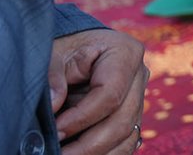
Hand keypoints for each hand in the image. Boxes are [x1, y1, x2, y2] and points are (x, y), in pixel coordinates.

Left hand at [49, 28, 148, 153]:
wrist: (76, 49)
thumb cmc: (65, 49)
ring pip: (127, 136)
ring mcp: (139, 97)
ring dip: (97, 153)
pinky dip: (105, 154)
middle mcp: (139, 76)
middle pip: (122, 121)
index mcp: (125, 53)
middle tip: (58, 154)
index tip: (55, 130)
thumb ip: (53, 76)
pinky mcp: (132, 115)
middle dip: (88, 145)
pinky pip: (126, 143)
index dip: (81, 118)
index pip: (110, 94)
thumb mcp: (54, 54)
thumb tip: (54, 104)